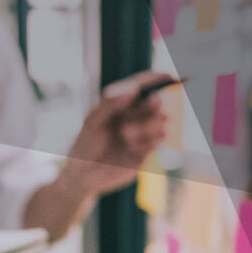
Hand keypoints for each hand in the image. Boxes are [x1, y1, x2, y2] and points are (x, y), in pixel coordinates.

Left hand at [60, 72, 170, 195]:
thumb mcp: (93, 121)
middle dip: (155, 102)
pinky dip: (152, 139)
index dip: (156, 80)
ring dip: (149, 124)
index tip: (168, 76)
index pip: (142, 86)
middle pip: (154, 103)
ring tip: (126, 133)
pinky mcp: (145, 151)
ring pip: (160, 122)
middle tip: (155, 101)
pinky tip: (135, 144)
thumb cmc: (84, 145)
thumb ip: (111, 103)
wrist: (84, 176)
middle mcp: (133, 116)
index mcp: (120, 104)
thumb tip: (134, 89)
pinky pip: (158, 140)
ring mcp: (141, 133)